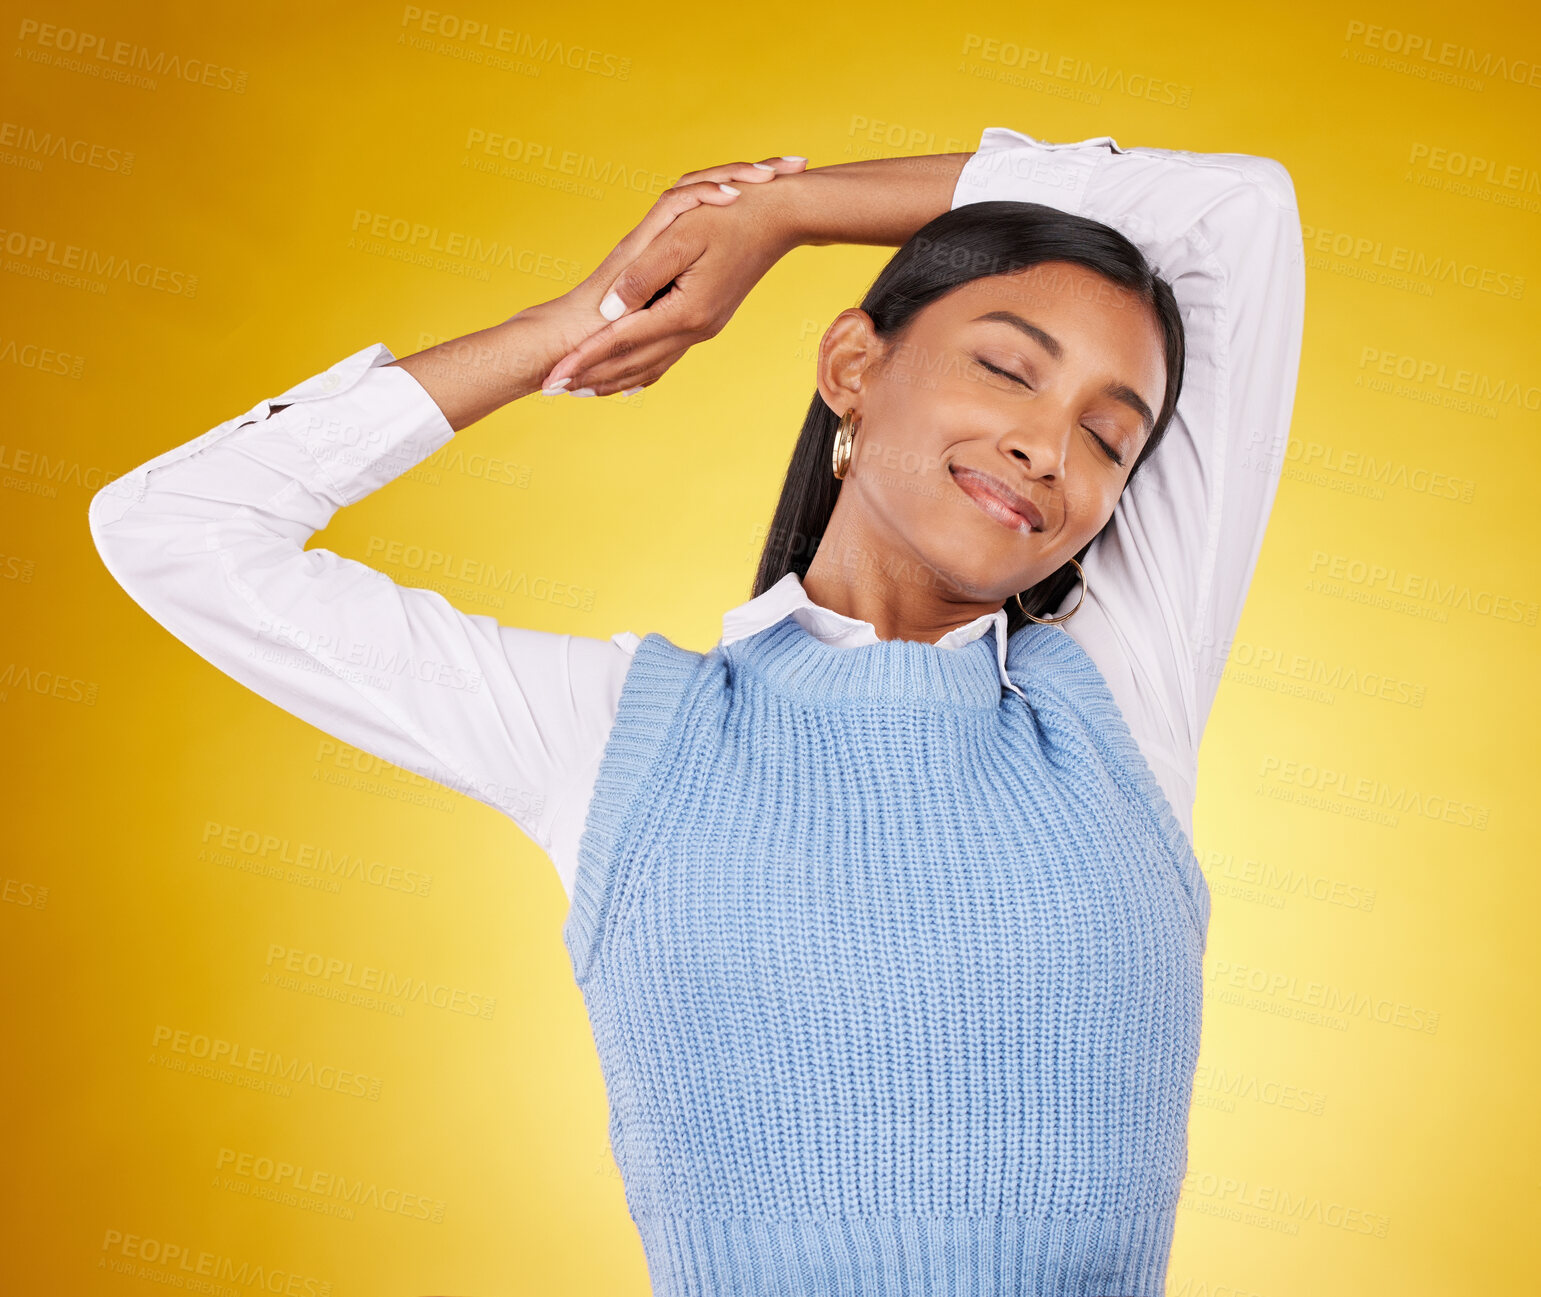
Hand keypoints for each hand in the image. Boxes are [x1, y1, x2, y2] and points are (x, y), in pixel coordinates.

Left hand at [539, 155, 808, 395]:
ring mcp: (702, 328)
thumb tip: (610, 312)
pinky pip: (666, 358)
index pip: (620, 342)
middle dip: (590, 377)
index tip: (552, 376)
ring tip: (579, 390)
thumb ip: (642, 275)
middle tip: (552, 390)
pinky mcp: (706, 321)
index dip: (583, 359)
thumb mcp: (679, 236)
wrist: (778, 217)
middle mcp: (694, 328)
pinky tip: (627, 383)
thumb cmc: (729, 215)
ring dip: (613, 379)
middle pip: (632, 362)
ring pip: (649, 366)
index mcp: (684, 310)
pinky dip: (641, 372)